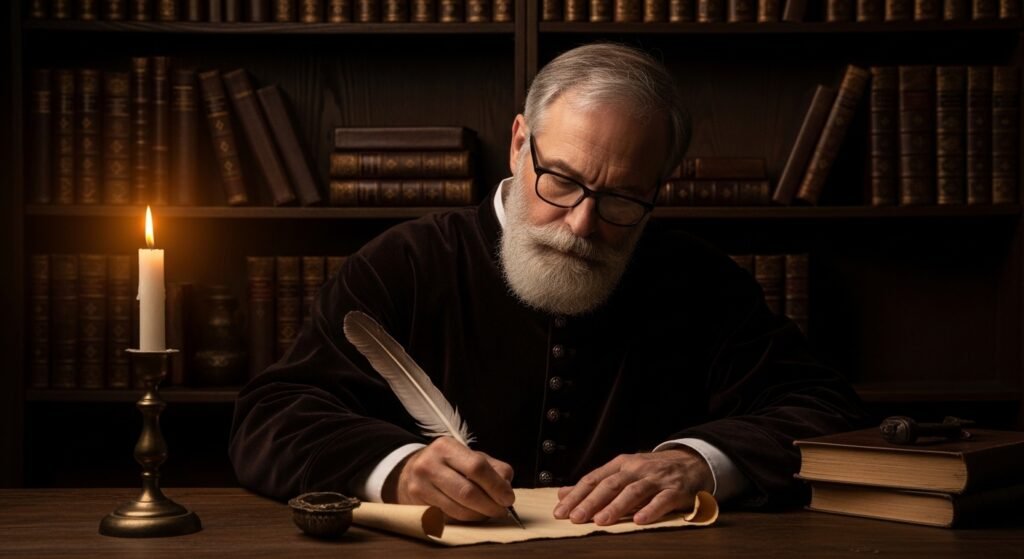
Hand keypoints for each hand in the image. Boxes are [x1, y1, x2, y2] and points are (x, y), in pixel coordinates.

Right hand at [384, 437, 514, 521]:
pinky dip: (465, 519)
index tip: (508, 498)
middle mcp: (430, 464)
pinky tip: (471, 514)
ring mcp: (420, 486)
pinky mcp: (417, 505)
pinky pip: (449, 518)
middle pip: (468, 492)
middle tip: (502, 510)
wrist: (409, 473)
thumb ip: (493, 468)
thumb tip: (506, 488)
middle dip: (490, 505)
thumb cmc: (447, 464)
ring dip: (479, 515)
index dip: (496, 485)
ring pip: (458, 510)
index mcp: (446, 447)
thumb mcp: (468, 456)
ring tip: (488, 512)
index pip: (477, 467)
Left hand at [553, 448, 713, 525]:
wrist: (692, 462)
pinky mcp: (676, 490)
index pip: (594, 479)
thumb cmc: (652, 471)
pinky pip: (662, 500)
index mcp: (621, 464)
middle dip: (591, 502)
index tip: (561, 511)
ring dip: (616, 507)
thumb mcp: (623, 471)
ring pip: (633, 492)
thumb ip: (594, 484)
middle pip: (610, 485)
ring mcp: (656, 479)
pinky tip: (639, 521)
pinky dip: (650, 510)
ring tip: (601, 520)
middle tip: (576, 517)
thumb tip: (562, 493)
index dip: (576, 495)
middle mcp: (636, 469)